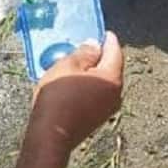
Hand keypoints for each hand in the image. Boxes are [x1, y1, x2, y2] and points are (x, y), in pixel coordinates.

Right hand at [26, 32, 124, 153]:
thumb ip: (84, 53)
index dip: (108, 40)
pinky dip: (90, 85)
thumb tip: (95, 46)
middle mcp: (116, 93)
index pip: (115, 52)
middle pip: (112, 67)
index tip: (104, 33)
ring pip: (105, 82)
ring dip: (94, 72)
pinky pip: (98, 94)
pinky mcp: (98, 118)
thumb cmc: (58, 98)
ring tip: (78, 64)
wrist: (51, 135)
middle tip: (87, 46)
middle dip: (101, 56)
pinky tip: (75, 83)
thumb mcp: (67, 67)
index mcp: (113, 78)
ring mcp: (109, 108)